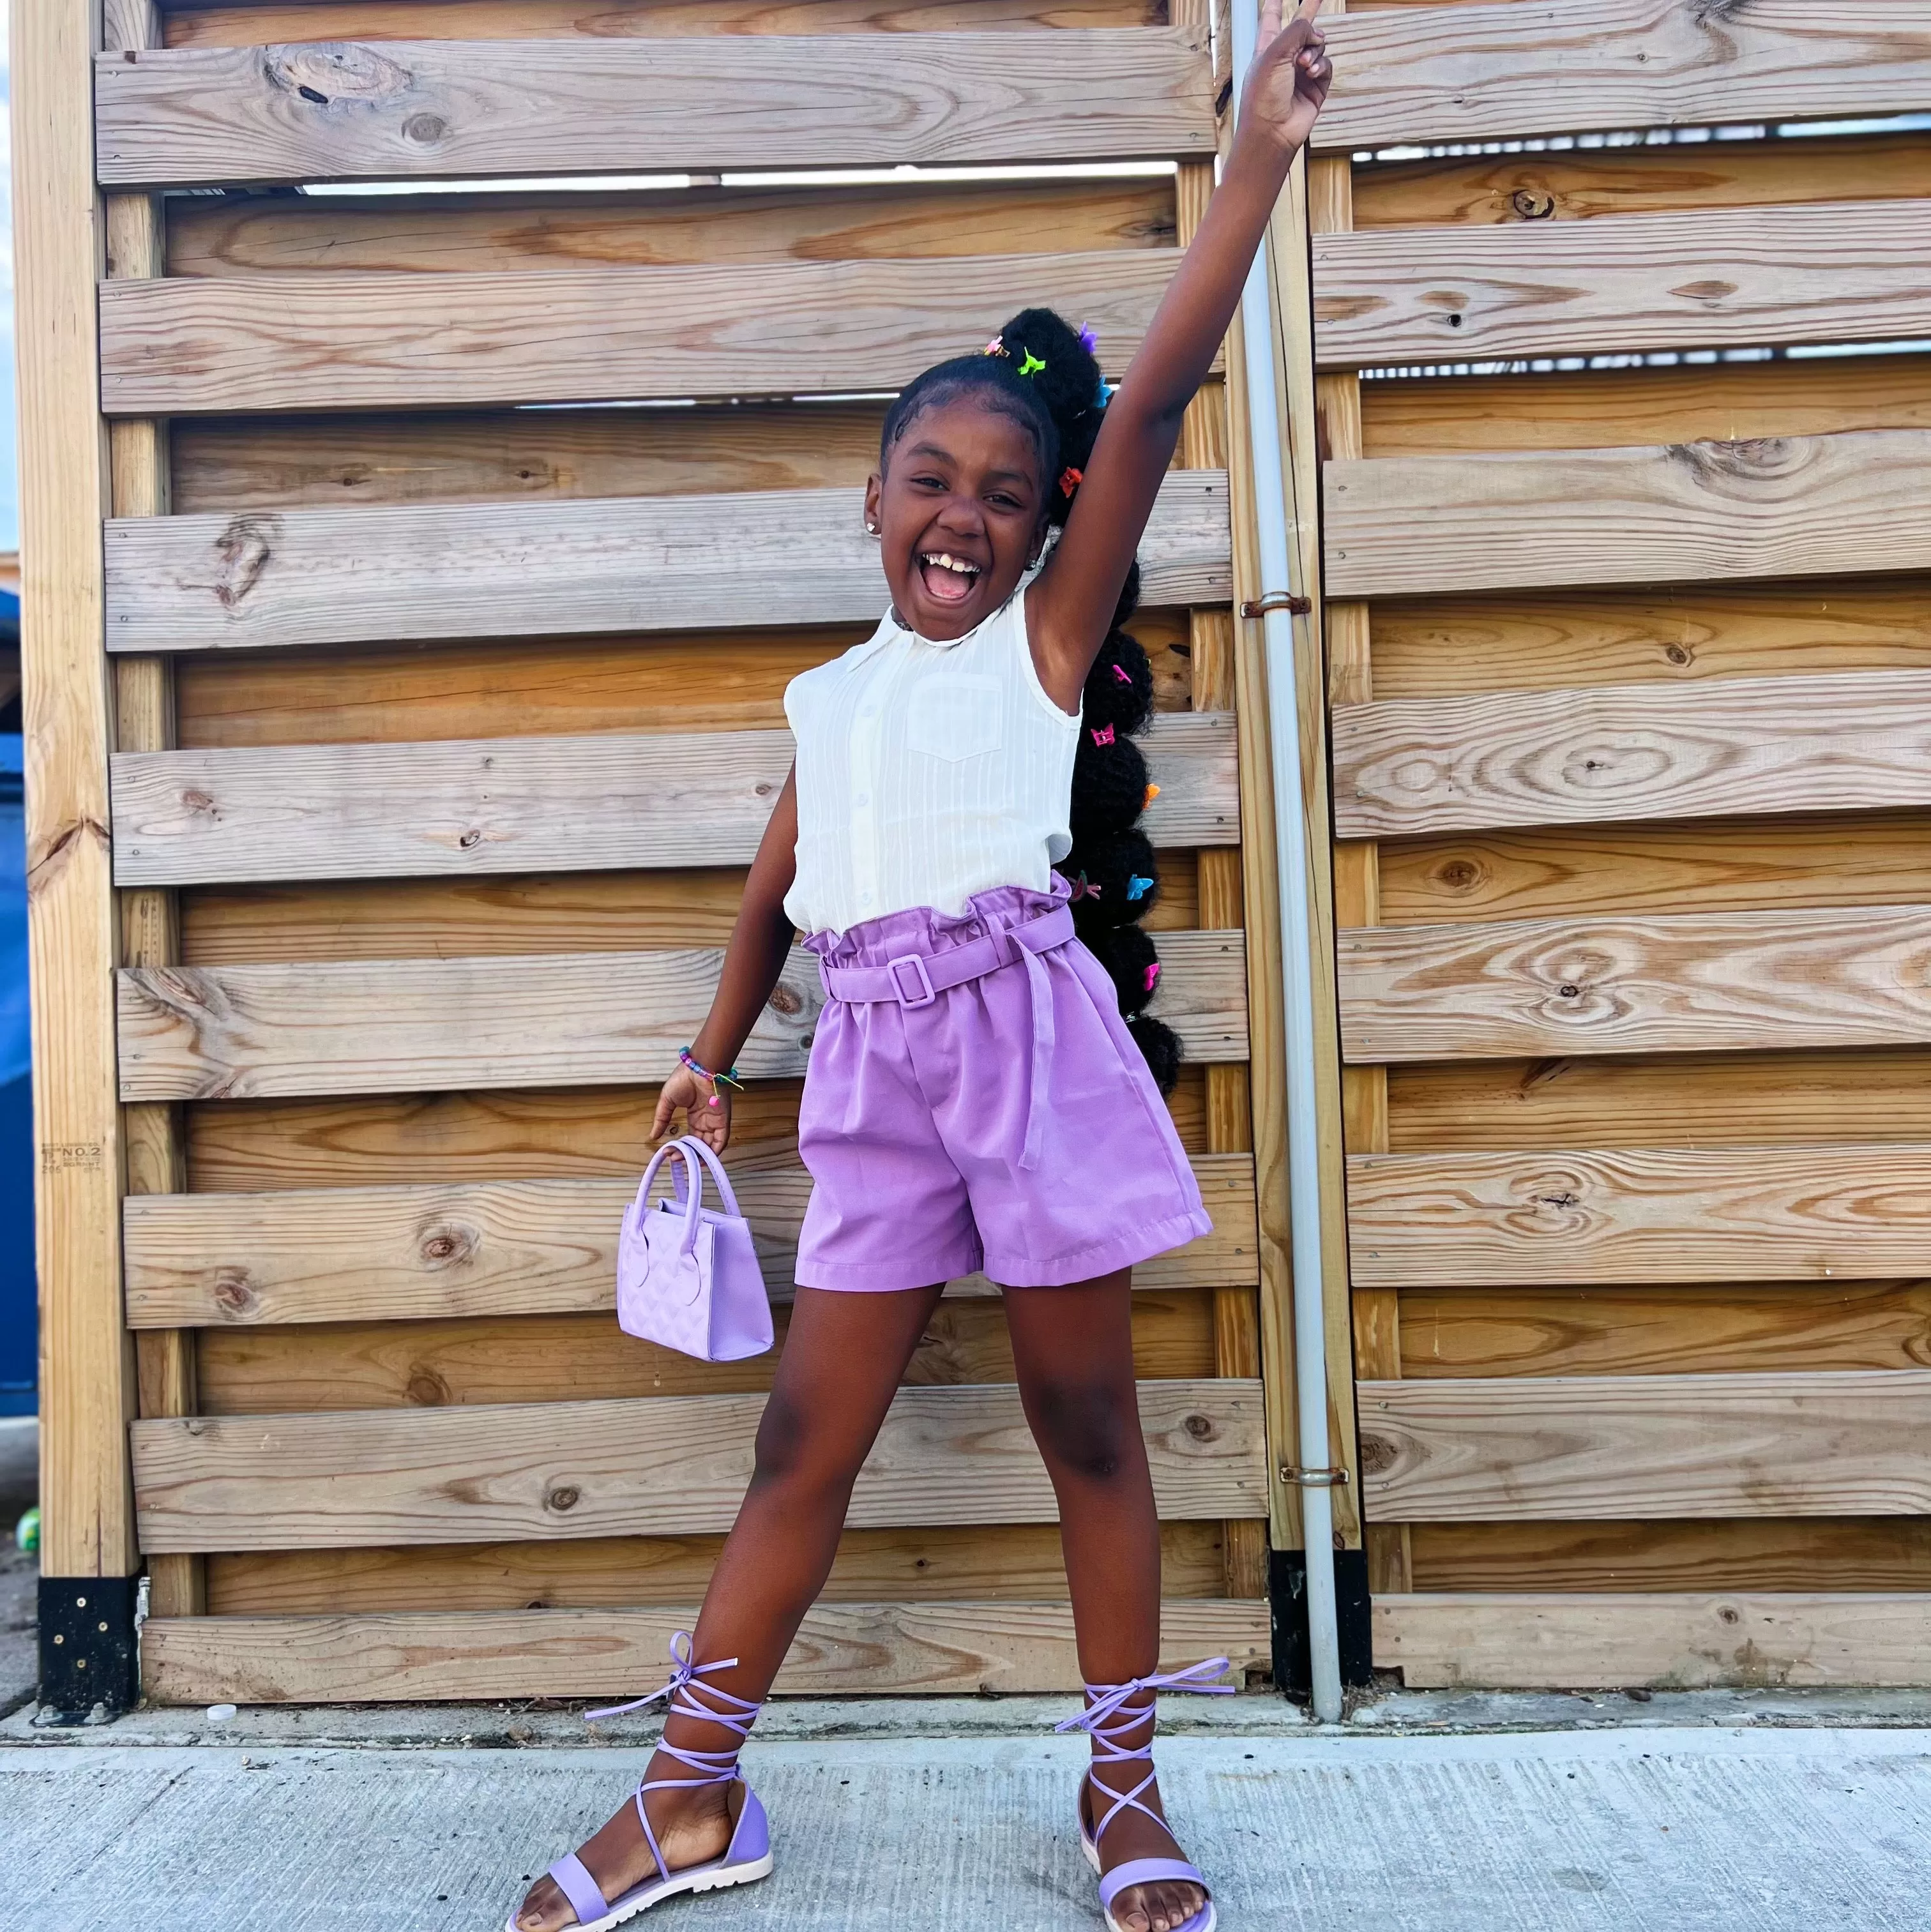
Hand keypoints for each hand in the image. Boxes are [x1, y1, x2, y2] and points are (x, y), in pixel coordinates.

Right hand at [651, 1063, 731, 1152]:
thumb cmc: (683, 1079)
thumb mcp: (666, 1102)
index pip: (689, 1138)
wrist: (698, 1067)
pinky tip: (701, 1159)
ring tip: (684, 1160)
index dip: (679, 1148)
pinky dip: (713, 1152)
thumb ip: (661, 1119)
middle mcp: (706, 1121)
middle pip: (699, 1145)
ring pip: (710, 1146)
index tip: (667, 1152)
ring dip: (698, 1156)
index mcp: (695, 1116)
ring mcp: (715, 1121)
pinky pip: (721, 1141)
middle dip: (687, 1155)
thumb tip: (653, 1136)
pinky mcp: (723, 1120)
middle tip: (674, 1158)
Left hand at [1240, 0, 1332, 155]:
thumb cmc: (1263, 96)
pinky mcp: (1316, 86)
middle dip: (1310, 10)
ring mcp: (1301, 72)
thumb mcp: (1274, 53)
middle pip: (1301, 28)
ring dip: (1313, 50)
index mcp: (1267, 48)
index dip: (1275, 5)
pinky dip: (1321, 66)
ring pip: (1317, 45)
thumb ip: (1296, 30)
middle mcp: (1285, 58)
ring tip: (1303, 65)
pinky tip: (1311, 73)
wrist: (1272, 131)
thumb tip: (1315, 31)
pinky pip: (1325, 64)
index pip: (1272, 19)